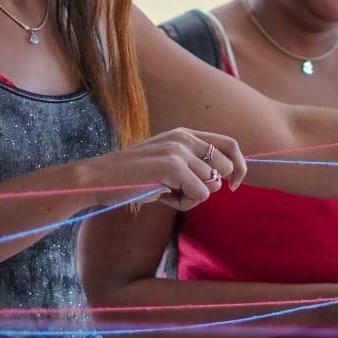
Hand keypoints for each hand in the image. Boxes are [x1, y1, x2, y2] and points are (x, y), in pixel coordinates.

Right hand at [78, 129, 245, 211]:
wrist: (98, 179)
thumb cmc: (133, 178)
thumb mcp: (166, 163)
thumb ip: (193, 166)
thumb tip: (222, 181)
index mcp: (185, 133)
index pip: (230, 144)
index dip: (240, 166)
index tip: (233, 186)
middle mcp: (184, 137)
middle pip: (226, 168)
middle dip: (208, 187)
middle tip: (180, 192)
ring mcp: (178, 151)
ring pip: (211, 185)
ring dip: (191, 198)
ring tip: (165, 193)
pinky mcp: (172, 167)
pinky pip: (199, 195)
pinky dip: (183, 204)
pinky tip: (161, 197)